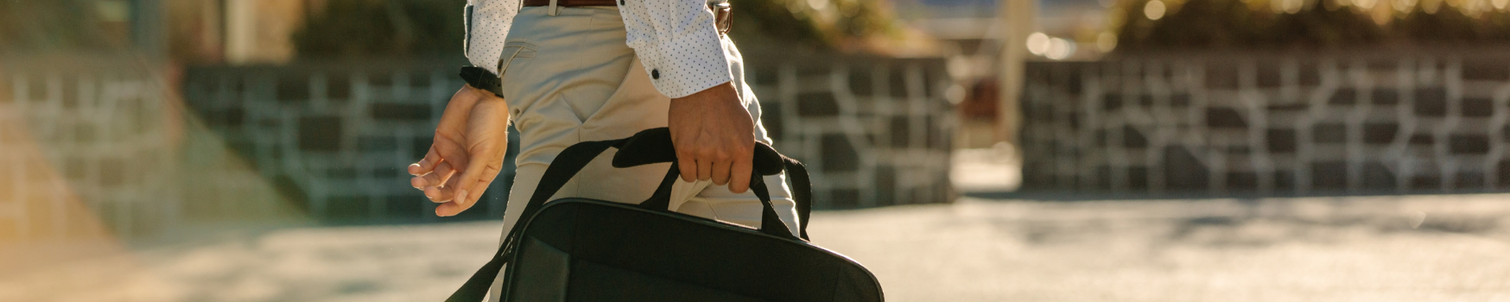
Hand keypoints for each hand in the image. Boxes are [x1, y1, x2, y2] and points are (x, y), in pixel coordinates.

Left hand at [408, 84, 510, 216]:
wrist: (481, 96)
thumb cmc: (489, 124)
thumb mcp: (483, 152)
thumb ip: (470, 176)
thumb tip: (458, 199)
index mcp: (483, 172)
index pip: (467, 196)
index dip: (454, 206)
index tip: (439, 211)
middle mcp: (467, 167)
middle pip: (450, 188)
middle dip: (437, 192)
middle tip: (427, 190)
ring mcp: (453, 156)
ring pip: (437, 177)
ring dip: (426, 181)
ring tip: (416, 181)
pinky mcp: (441, 144)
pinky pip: (428, 162)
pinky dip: (420, 168)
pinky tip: (414, 170)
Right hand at [668, 81, 754, 192]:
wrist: (703, 87)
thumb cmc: (725, 106)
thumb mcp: (745, 128)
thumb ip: (744, 151)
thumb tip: (743, 171)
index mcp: (743, 149)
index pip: (740, 185)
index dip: (735, 183)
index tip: (731, 178)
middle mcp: (724, 153)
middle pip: (719, 180)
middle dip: (717, 169)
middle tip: (713, 152)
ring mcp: (703, 152)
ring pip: (702, 177)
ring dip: (701, 166)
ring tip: (701, 148)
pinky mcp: (684, 149)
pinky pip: (687, 174)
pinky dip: (688, 168)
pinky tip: (690, 156)